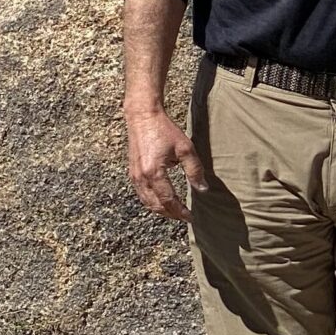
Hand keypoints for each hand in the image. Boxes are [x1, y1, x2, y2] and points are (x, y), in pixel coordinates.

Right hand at [125, 106, 208, 222]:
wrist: (143, 117)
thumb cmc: (165, 130)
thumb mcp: (185, 148)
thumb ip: (194, 170)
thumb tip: (202, 189)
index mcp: (154, 173)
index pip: (168, 201)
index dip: (180, 211)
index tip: (190, 217)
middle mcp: (141, 178)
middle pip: (156, 205)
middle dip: (171, 214)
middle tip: (184, 217)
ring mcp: (134, 176)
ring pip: (147, 202)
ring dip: (160, 210)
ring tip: (175, 212)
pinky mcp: (132, 173)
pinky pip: (141, 194)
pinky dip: (152, 202)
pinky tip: (162, 200)